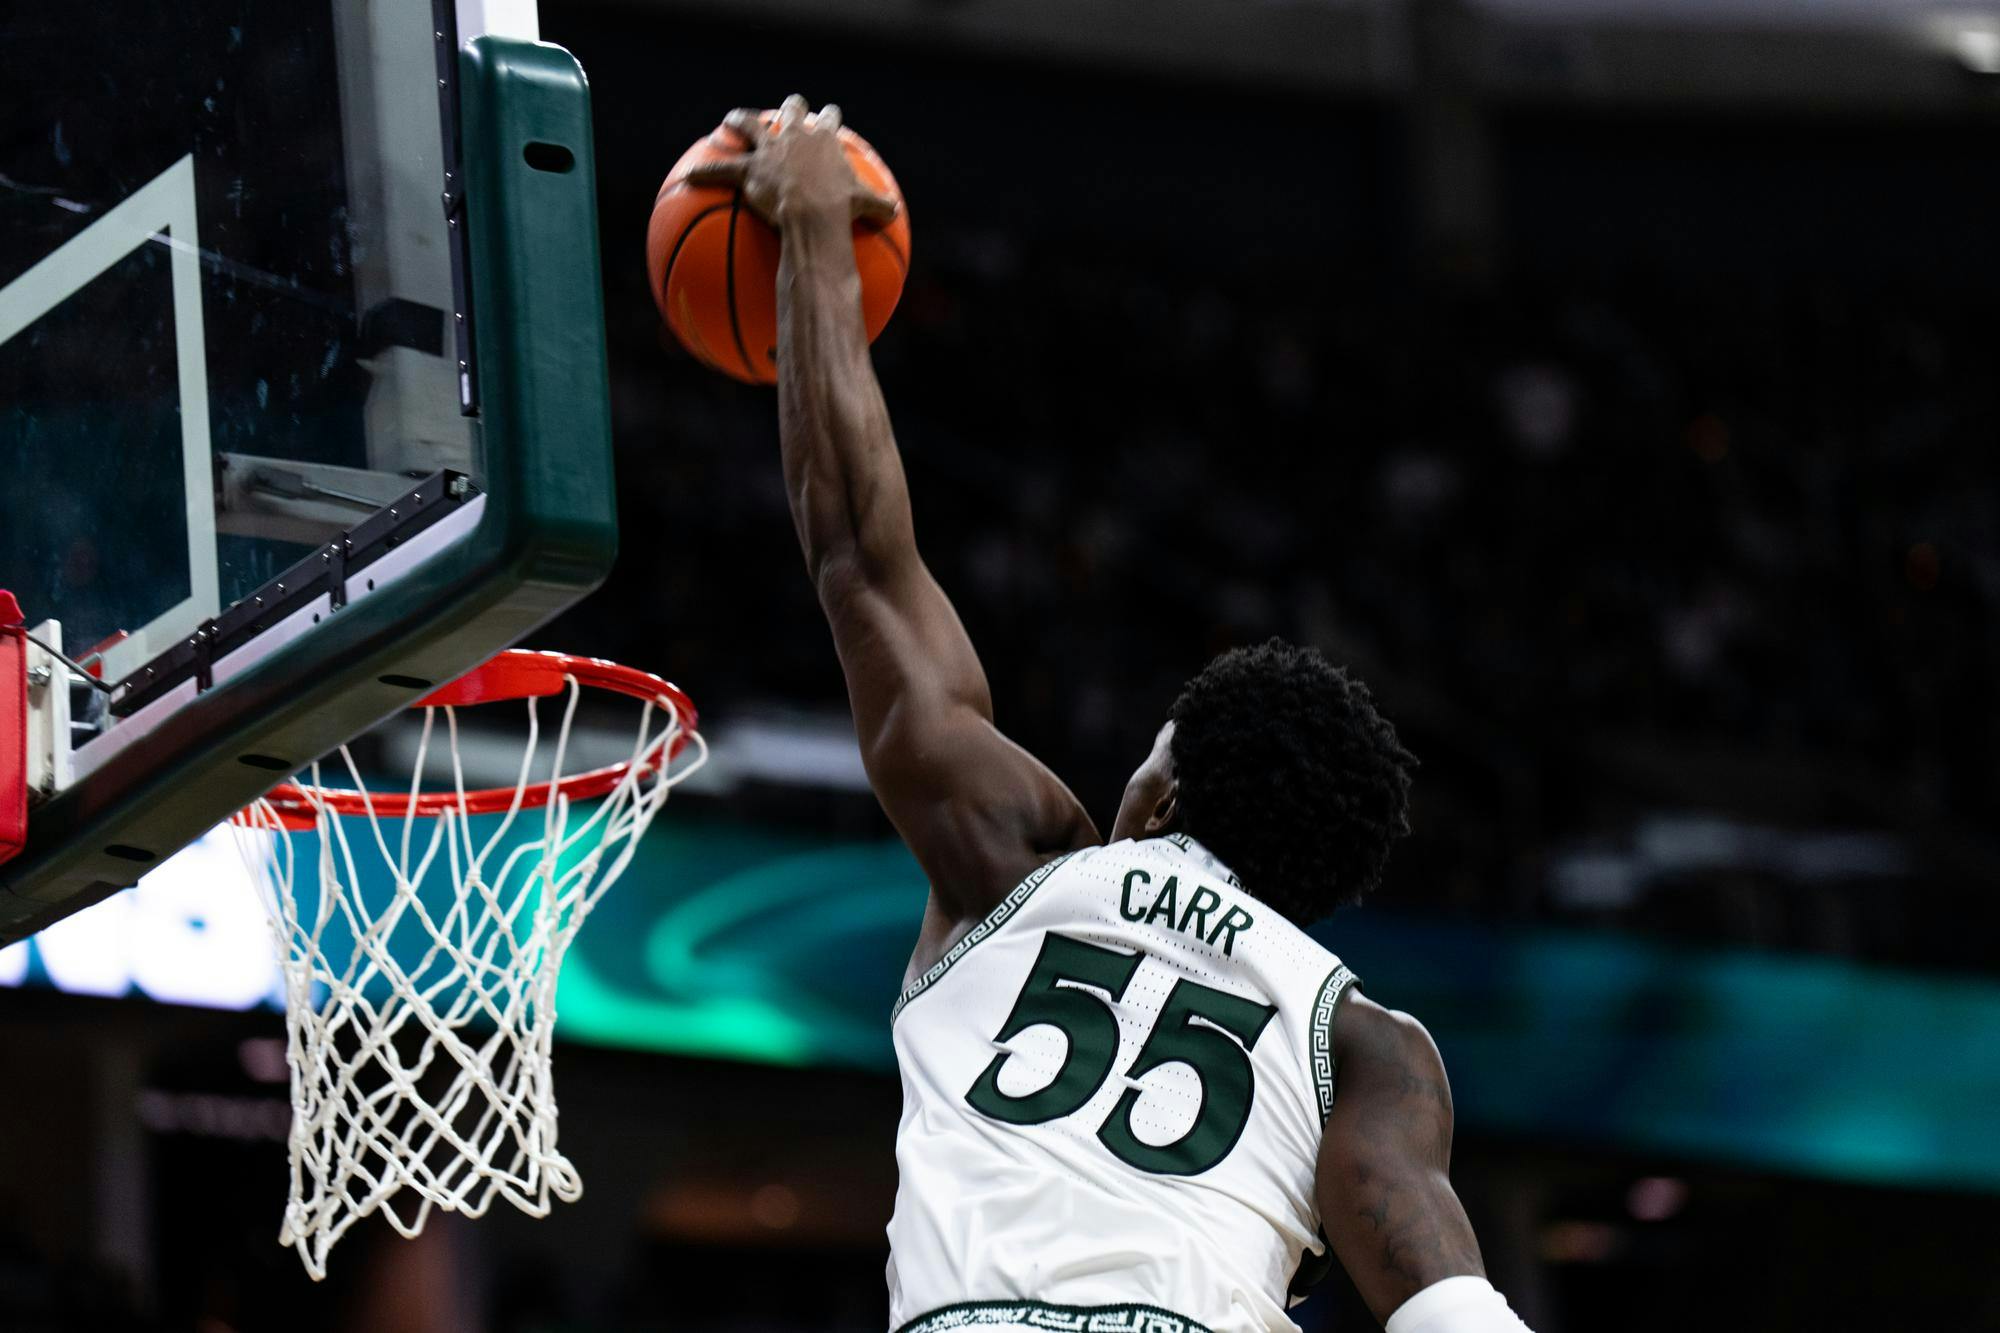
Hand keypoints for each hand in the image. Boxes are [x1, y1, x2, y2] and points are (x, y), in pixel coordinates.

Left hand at [682, 94, 899, 230]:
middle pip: (790, 110)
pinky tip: (689, 177)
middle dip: (788, 108)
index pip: (827, 118)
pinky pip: (720, 169)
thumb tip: (895, 214)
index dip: (826, 116)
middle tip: (786, 109)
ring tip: (731, 121)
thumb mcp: (867, 206)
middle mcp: (795, 135)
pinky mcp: (749, 169)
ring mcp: (769, 149)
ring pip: (749, 126)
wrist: (814, 215)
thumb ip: (878, 205)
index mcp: (824, 139)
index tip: (826, 115)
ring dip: (739, 122)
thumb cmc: (842, 210)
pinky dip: (704, 173)